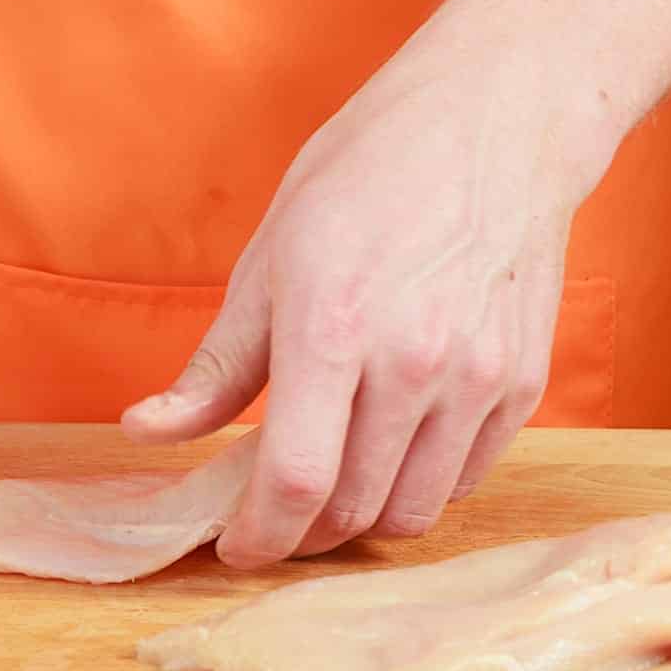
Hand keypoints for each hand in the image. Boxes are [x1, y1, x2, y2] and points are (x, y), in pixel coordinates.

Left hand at [123, 14, 617, 568]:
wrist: (493, 124)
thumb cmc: (366, 178)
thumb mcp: (267, 262)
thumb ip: (216, 367)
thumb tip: (148, 432)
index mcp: (332, 330)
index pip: (295, 481)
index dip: (259, 536)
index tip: (236, 546)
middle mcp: (414, 364)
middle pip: (351, 509)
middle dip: (301, 534)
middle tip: (272, 517)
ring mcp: (478, 378)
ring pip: (412, 509)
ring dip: (361, 519)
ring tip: (329, 489)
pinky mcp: (521, 384)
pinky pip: (464, 478)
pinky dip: (418, 485)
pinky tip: (388, 450)